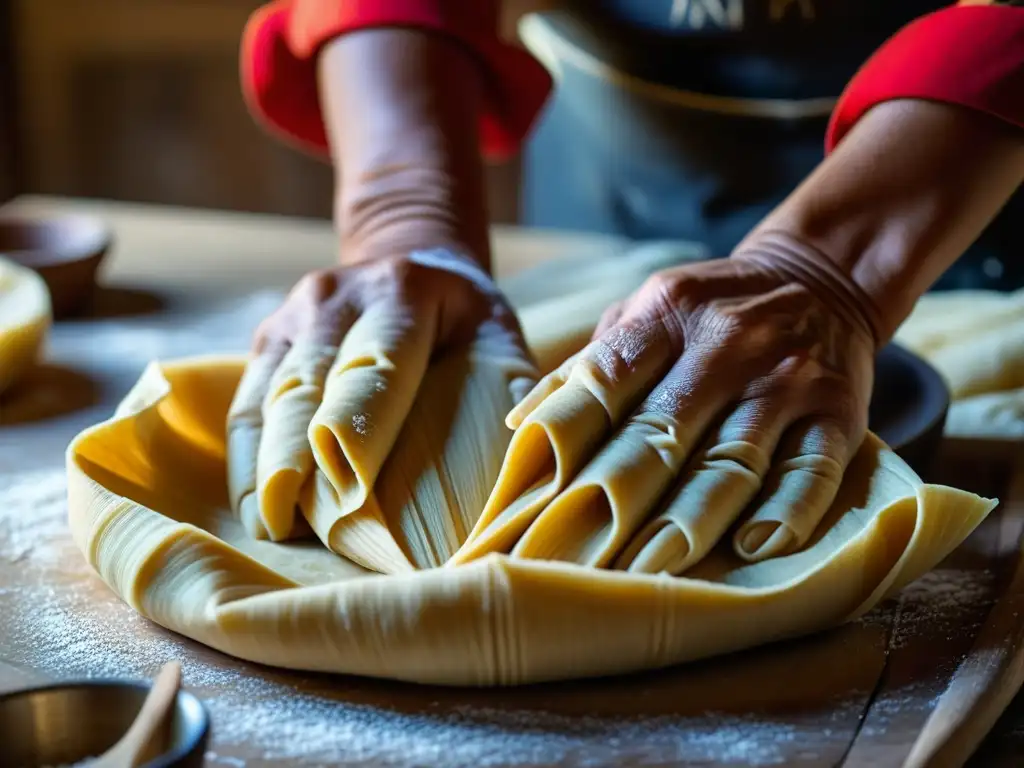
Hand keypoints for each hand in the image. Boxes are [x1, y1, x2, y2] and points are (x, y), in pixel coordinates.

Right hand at [226, 248, 534, 540]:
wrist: (411, 258)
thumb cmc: (466, 318)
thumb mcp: (499, 337)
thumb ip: (507, 393)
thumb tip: (518, 468)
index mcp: (402, 295)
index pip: (375, 369)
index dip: (358, 432)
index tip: (348, 496)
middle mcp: (336, 300)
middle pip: (307, 388)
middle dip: (295, 459)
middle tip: (288, 526)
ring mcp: (294, 316)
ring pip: (269, 398)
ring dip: (265, 466)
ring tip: (268, 527)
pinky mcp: (268, 339)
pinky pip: (248, 402)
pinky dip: (249, 455)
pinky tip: (255, 504)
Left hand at [509, 234, 877, 571]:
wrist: (820, 278)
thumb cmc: (709, 312)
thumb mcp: (646, 312)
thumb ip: (590, 365)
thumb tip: (523, 424)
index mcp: (666, 314)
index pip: (607, 379)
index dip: (569, 441)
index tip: (539, 501)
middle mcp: (727, 344)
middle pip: (664, 431)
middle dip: (621, 499)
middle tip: (585, 562)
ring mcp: (786, 379)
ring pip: (733, 458)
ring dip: (691, 521)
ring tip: (652, 571)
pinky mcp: (839, 412)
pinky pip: (814, 469)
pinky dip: (787, 510)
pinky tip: (755, 548)